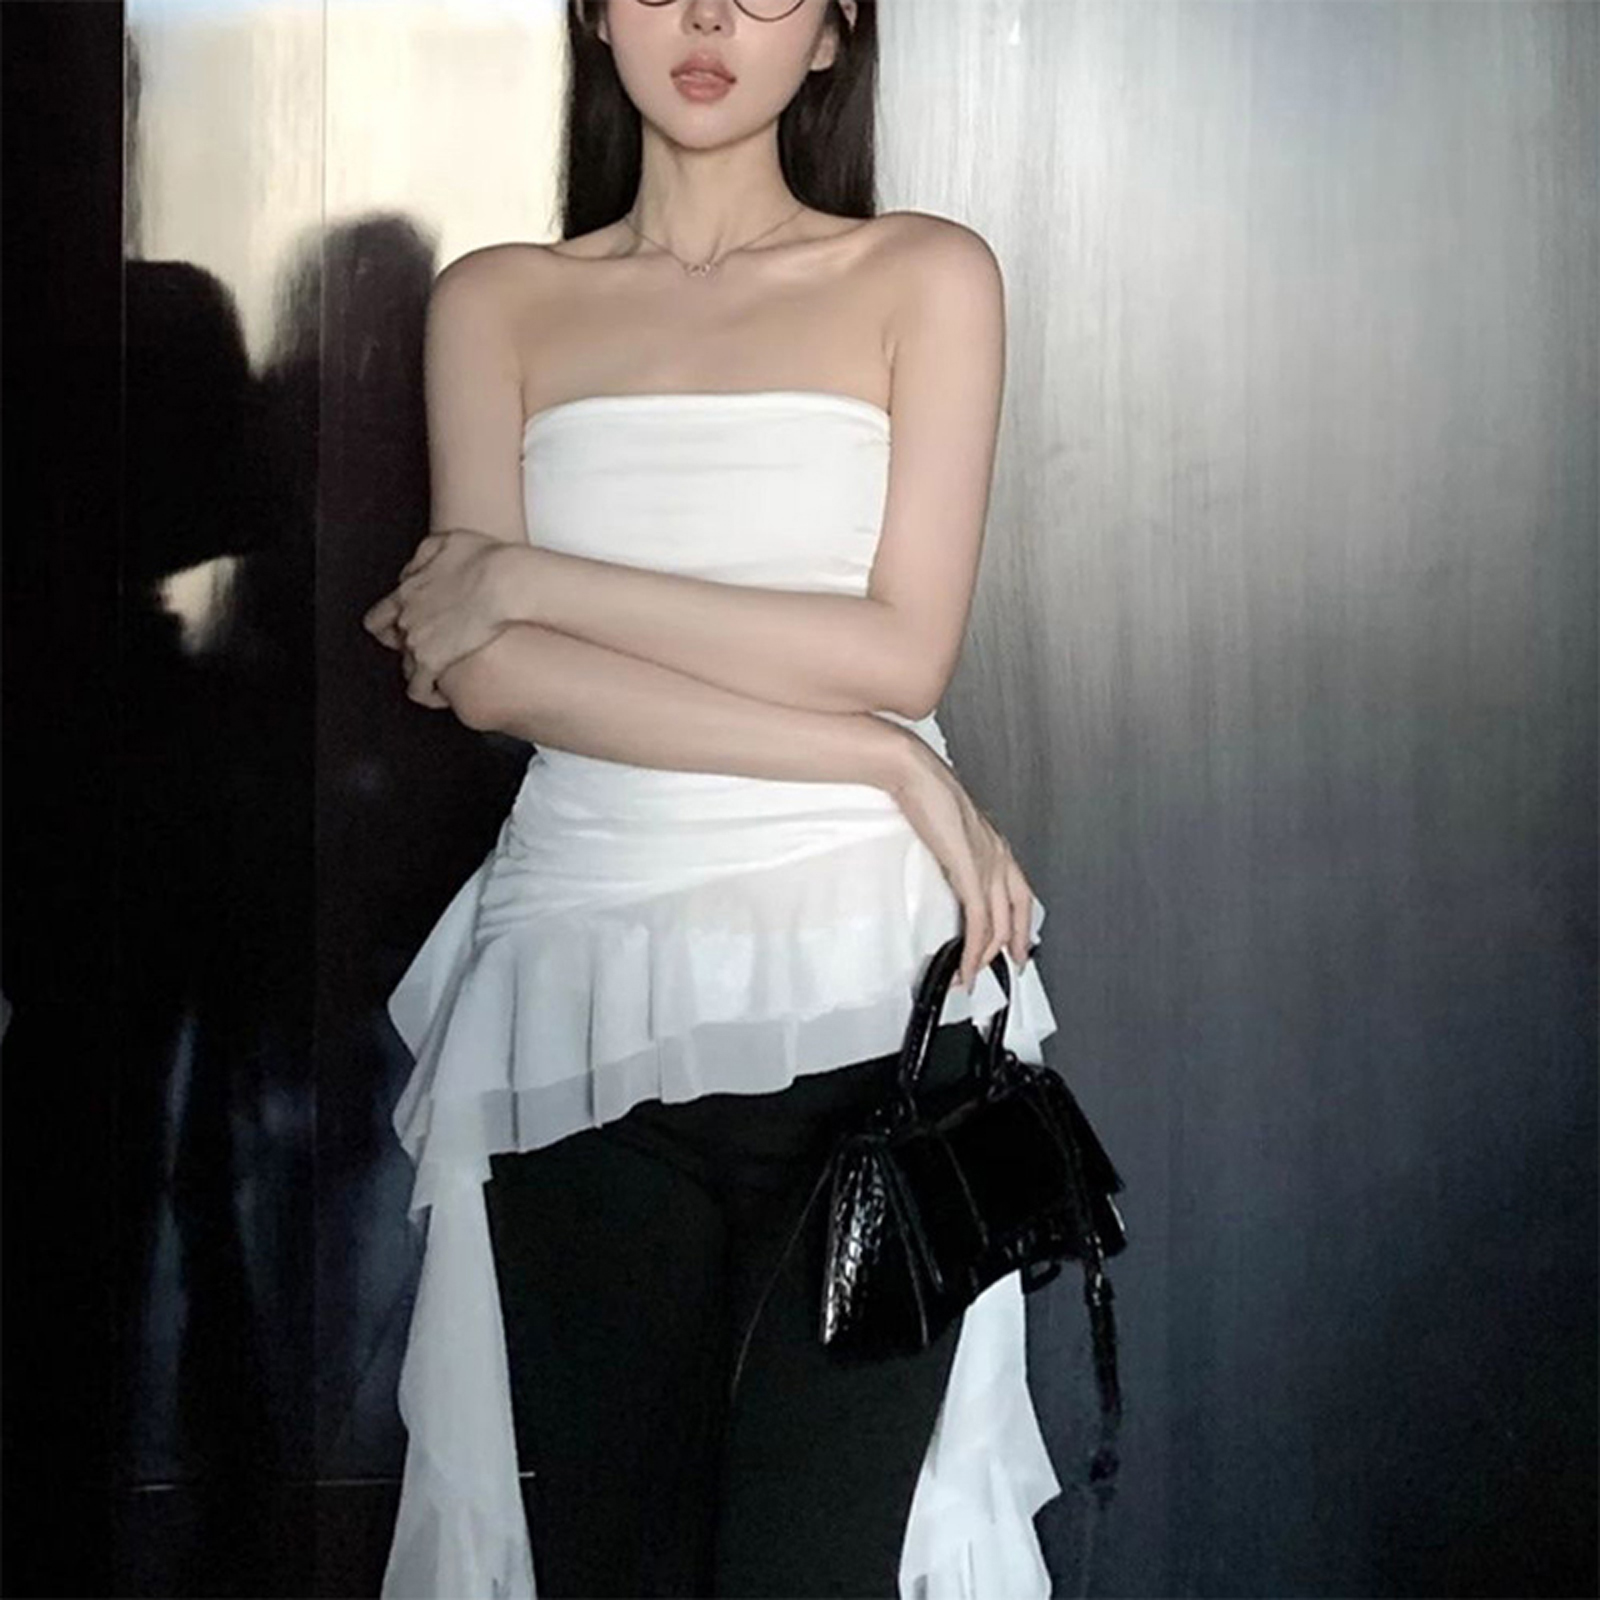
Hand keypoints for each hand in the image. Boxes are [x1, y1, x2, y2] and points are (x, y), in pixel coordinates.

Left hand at [363, 530, 518, 705]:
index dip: (387, 628)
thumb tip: (412, 570)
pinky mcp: (433, 662)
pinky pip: (419, 689)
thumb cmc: (486, 559)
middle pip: (392, 643)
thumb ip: (422, 556)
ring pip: (404, 668)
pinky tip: (442, 696)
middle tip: (430, 650)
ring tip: (439, 677)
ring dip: (420, 673)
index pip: (378, 619)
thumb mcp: (447, 542)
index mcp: (406, 592)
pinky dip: (428, 694)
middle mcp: (405, 619)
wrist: (505, 583)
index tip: (401, 631)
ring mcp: (416, 642)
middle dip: (408, 648)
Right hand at [888, 739, 1037, 992]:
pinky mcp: (970, 872)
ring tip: (974, 975)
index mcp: (995, 844)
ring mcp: (987, 864)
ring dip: (985, 956)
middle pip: (1016, 914)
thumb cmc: (927, 792)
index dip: (1022, 924)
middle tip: (1007, 969)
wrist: (916, 775)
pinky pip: (979, 922)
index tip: (1018, 945)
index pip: (1020, 894)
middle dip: (1012, 947)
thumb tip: (949, 861)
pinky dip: (974, 948)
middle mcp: (998, 856)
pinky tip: (968, 962)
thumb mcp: (948, 827)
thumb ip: (955, 848)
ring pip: (998, 924)